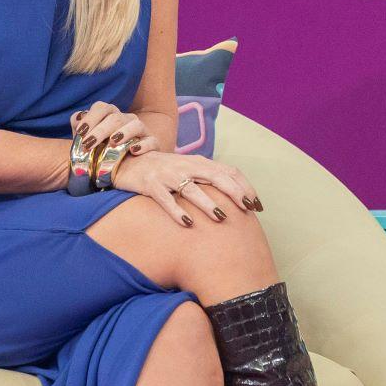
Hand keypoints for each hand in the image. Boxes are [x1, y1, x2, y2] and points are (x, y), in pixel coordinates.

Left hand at [68, 101, 162, 158]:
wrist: (122, 170)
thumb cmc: (101, 152)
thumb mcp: (87, 141)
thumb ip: (79, 127)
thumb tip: (78, 118)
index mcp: (110, 115)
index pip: (101, 107)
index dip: (90, 118)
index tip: (80, 132)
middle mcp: (126, 119)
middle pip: (115, 118)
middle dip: (100, 131)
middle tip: (88, 144)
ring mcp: (141, 130)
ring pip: (135, 124)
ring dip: (123, 133)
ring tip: (112, 143)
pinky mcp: (152, 143)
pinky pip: (151, 141)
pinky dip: (143, 145)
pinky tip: (133, 151)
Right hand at [111, 151, 263, 227]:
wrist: (127, 162)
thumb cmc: (163, 170)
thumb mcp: (188, 170)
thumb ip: (208, 179)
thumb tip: (236, 200)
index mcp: (199, 162)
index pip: (228, 171)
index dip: (245, 187)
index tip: (258, 205)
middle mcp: (186, 166)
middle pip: (215, 177)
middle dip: (234, 192)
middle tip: (248, 209)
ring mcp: (167, 175)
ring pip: (192, 188)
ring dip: (208, 203)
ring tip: (221, 217)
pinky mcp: (151, 185)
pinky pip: (165, 199)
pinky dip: (177, 211)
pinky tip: (187, 223)